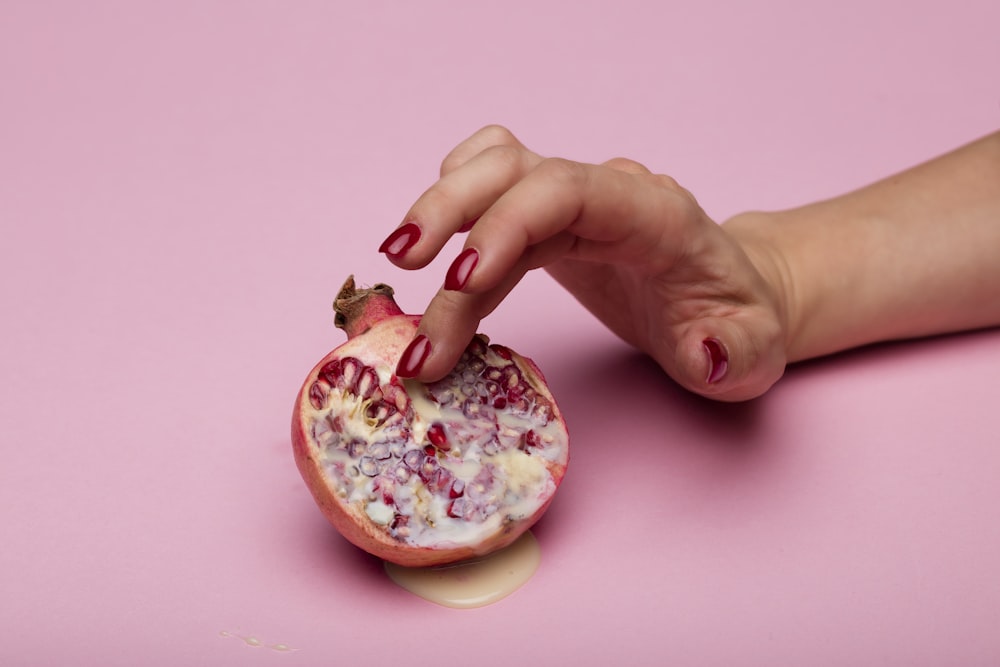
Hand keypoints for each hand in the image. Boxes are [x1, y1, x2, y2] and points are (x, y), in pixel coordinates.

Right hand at [379, 125, 789, 400]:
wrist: (729, 297)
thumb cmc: (736, 323)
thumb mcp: (753, 353)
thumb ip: (736, 355)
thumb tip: (702, 353)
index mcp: (655, 217)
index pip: (570, 191)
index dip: (508, 223)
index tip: (459, 282)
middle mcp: (608, 193)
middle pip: (514, 168)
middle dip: (450, 213)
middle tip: (404, 273)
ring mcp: (574, 198)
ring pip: (492, 169)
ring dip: (438, 210)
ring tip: (400, 268)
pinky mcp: (549, 216)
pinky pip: (491, 183)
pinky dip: (450, 204)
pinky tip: (428, 250)